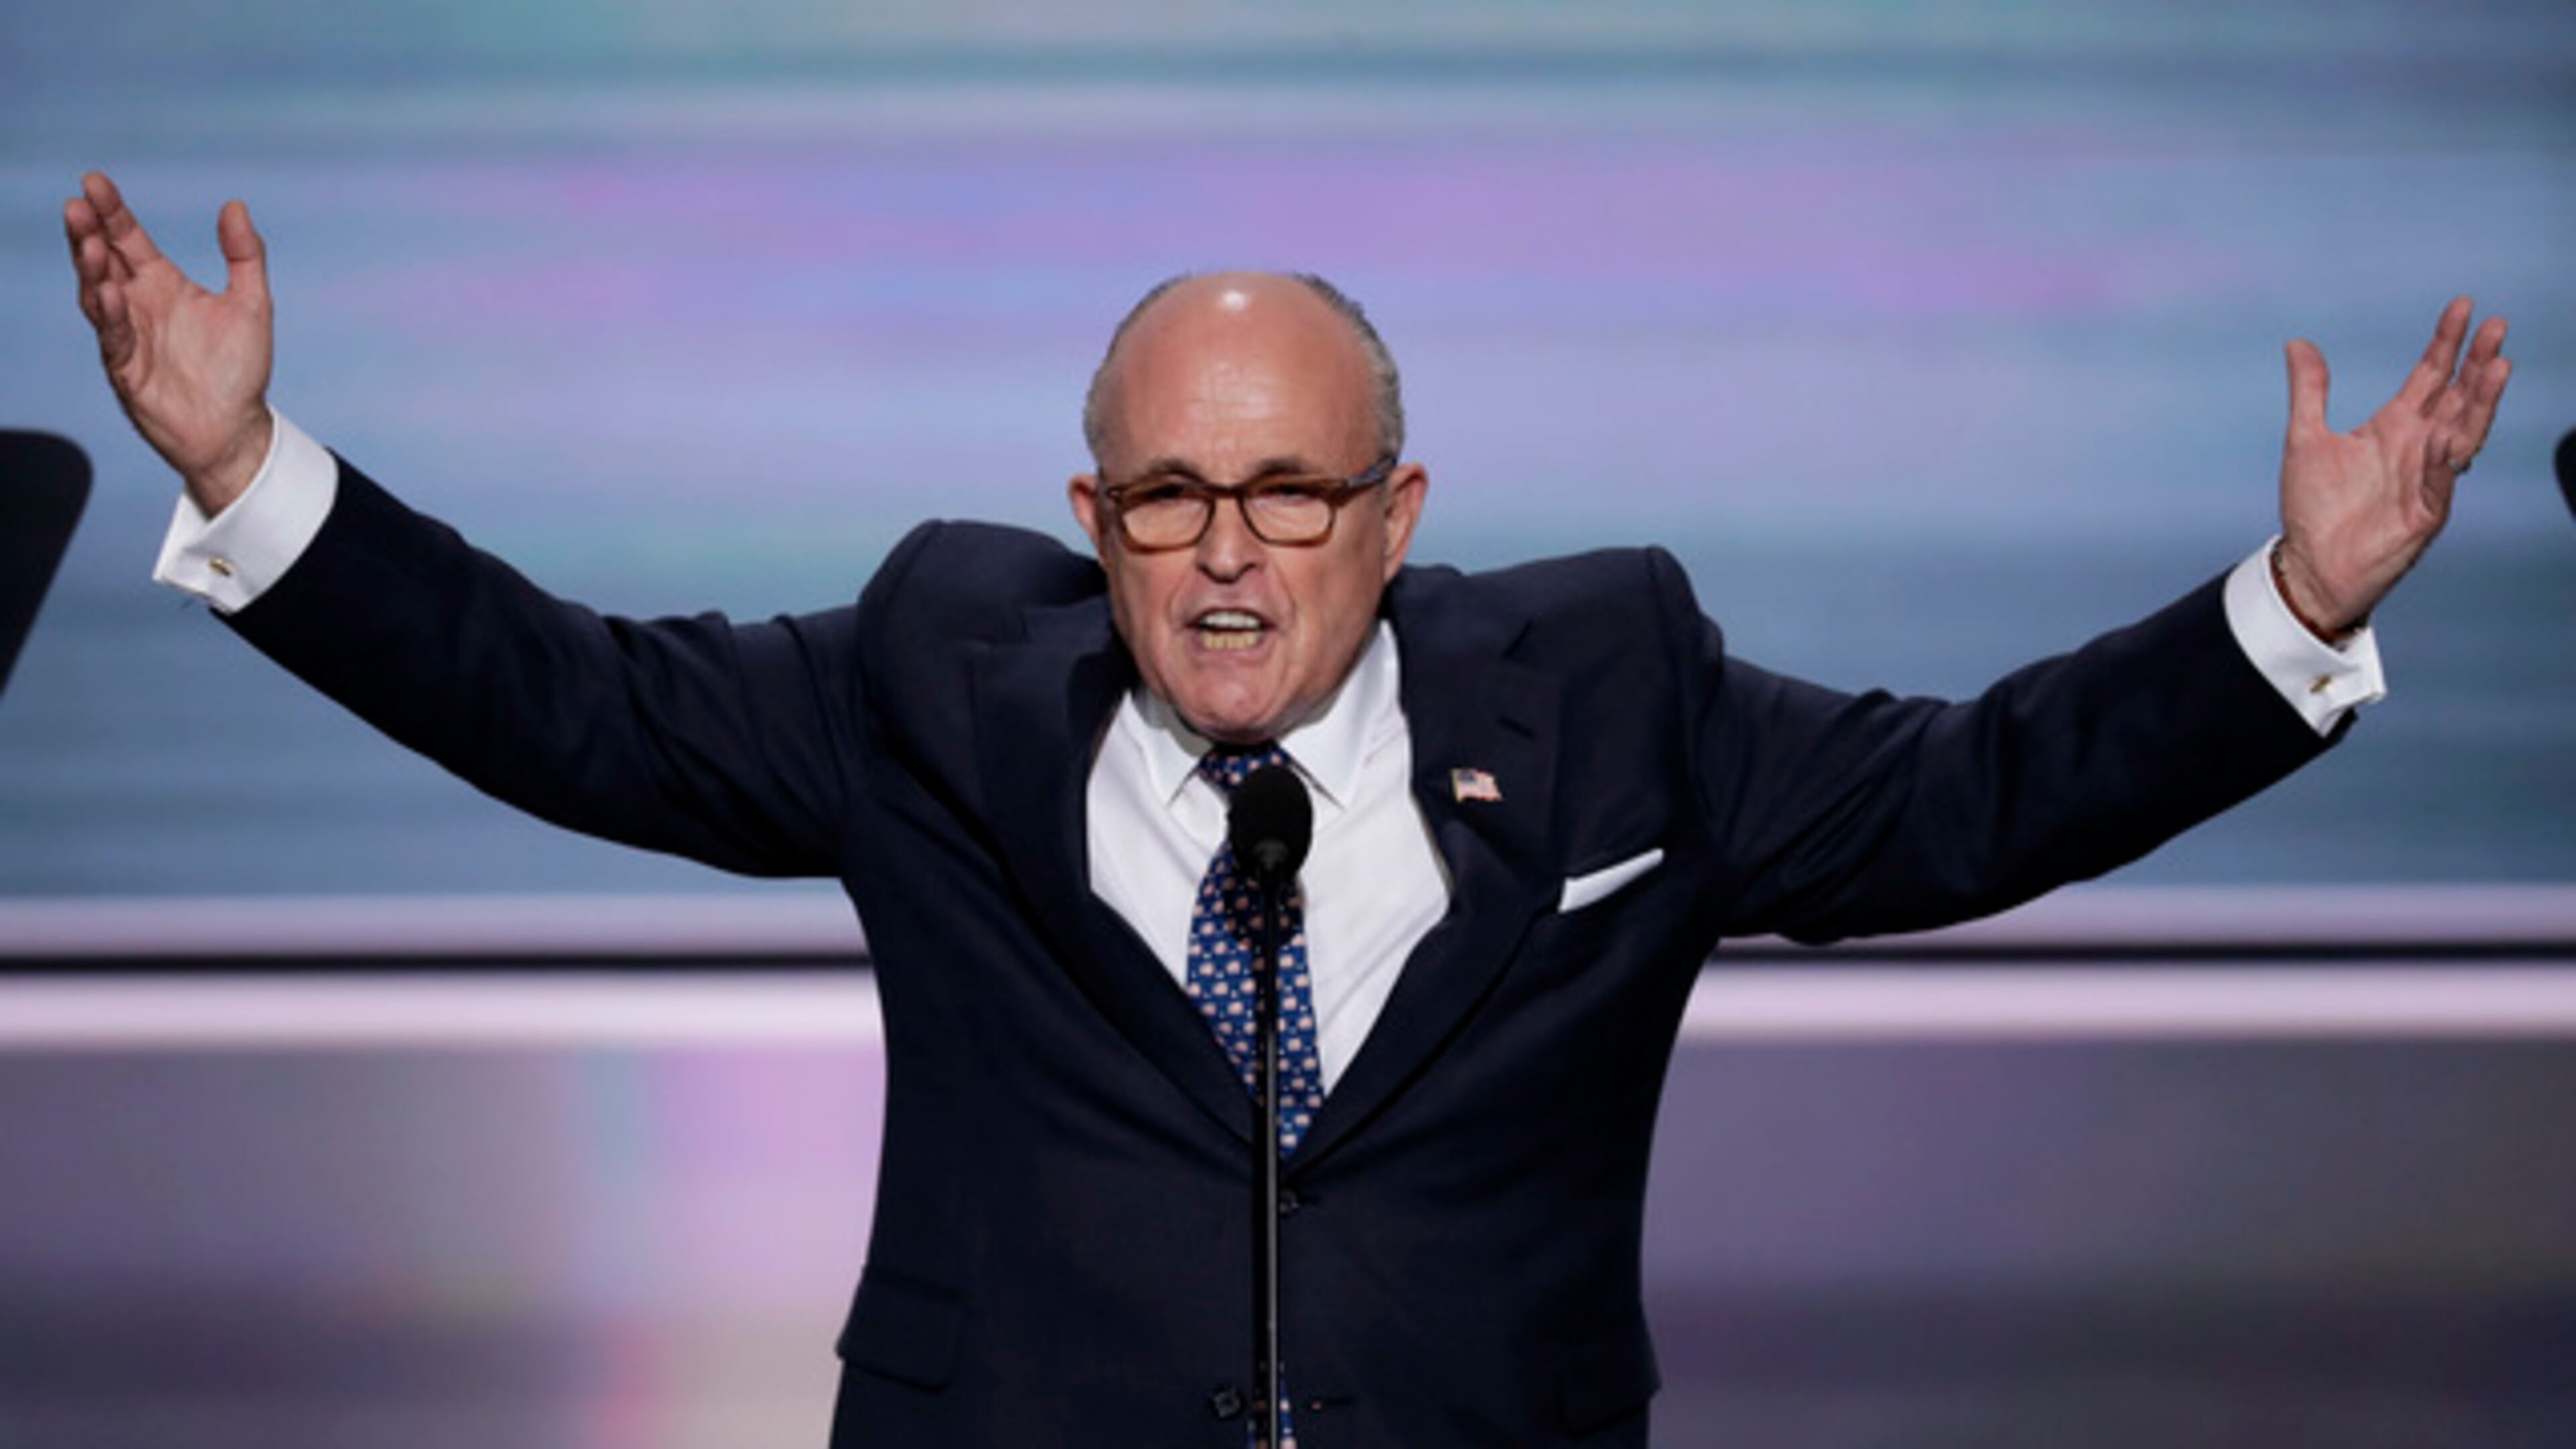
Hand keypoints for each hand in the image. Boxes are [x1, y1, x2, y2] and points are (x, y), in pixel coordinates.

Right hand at [64, 171, 275, 512]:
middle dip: (89, 233)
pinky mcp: (126, 369)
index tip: (95, 181)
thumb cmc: (240, 369)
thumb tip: (235, 204)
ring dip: (91, 269)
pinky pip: (113, 338)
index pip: (128, 239)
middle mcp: (138, 304)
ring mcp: (128, 335)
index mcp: (162, 284)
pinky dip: (111, 314)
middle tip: (79, 205)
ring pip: (98, 295)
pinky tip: (110, 292)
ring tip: (88, 242)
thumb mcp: (252, 304)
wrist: (236, 429)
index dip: (112, 211)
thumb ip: (245, 255)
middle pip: (103, 260)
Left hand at [2273, 296, 2510, 637]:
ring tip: (2498, 367)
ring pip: (2465, 432)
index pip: (2431, 375)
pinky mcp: (2426, 512)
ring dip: (2482, 402)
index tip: (2463, 306)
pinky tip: (2443, 436)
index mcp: (2395, 426)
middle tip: (2496, 326)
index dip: (2447, 342)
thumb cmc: (2314, 507)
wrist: (2311, 565)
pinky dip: (2441, 459)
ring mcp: (2428, 477)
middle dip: (2478, 362)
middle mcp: (2419, 446)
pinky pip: (2439, 481)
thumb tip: (2298, 343)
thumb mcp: (2305, 439)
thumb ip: (2309, 392)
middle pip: (2459, 395)